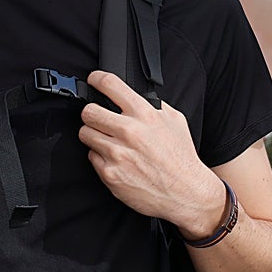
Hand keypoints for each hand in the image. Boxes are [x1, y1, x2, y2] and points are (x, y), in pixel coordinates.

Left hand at [79, 71, 223, 237]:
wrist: (186, 192)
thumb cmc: (181, 158)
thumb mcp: (175, 121)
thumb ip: (153, 105)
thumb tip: (135, 96)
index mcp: (144, 114)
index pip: (109, 85)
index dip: (97, 79)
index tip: (93, 80)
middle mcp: (129, 131)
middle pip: (89, 112)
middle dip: (92, 113)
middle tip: (98, 118)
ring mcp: (117, 154)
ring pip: (86, 134)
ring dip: (94, 136)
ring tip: (108, 141)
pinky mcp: (110, 173)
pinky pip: (92, 157)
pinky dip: (100, 157)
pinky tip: (116, 160)